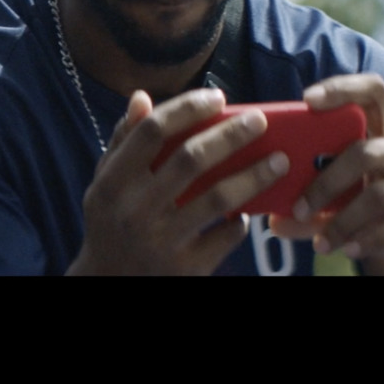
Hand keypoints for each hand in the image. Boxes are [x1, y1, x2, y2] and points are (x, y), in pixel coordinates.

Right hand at [68, 88, 290, 275]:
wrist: (110, 286)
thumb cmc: (111, 225)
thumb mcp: (104, 184)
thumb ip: (123, 143)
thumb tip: (141, 98)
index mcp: (113, 182)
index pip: (152, 131)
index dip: (187, 108)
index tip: (217, 97)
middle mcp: (135, 209)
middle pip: (191, 158)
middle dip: (231, 135)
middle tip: (260, 121)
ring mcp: (161, 241)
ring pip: (218, 198)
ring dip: (253, 176)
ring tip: (280, 161)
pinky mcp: (185, 269)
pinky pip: (225, 237)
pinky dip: (241, 221)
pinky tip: (248, 211)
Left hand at [267, 74, 383, 275]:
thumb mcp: (353, 211)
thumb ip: (317, 212)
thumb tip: (273, 222)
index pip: (373, 91)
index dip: (341, 89)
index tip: (307, 100)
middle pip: (366, 150)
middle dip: (326, 182)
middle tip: (297, 208)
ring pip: (381, 192)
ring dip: (344, 221)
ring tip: (321, 242)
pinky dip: (371, 238)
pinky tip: (349, 249)